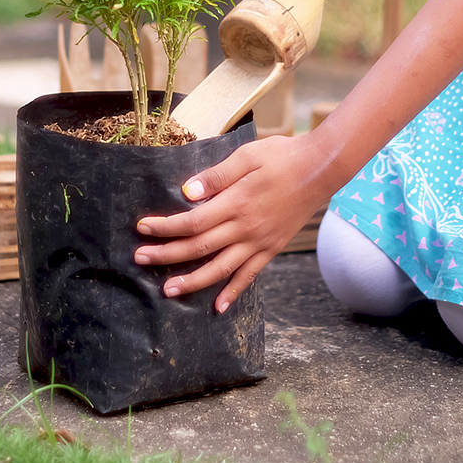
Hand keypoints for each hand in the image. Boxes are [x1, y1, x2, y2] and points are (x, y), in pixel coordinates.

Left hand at [133, 133, 338, 312]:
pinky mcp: (271, 248)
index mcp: (236, 203)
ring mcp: (260, 242)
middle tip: (140, 259)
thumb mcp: (248, 155)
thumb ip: (217, 175)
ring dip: (193, 281)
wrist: (322, 169)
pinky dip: (233, 292)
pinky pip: (250, 275)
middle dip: (167, 255)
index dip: (165, 228)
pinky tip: (218, 306)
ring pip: (221, 269)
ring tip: (168, 291)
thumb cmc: (283, 156)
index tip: (143, 228)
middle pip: (199, 247)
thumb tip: (187, 192)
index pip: (192, 222)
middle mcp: (246, 228)